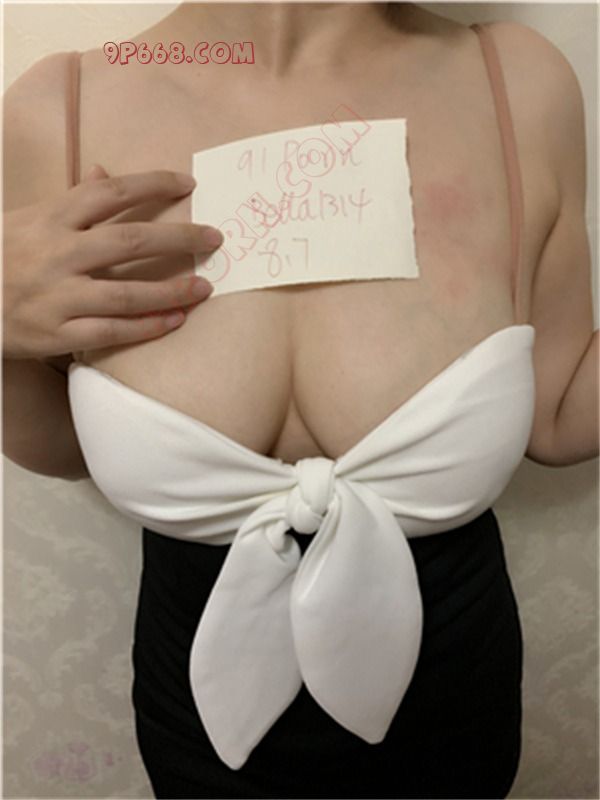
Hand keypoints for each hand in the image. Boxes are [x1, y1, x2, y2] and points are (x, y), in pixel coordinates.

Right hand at [2, 164, 222, 359]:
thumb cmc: (1, 256)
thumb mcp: (28, 218)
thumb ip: (71, 199)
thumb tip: (106, 172)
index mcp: (51, 218)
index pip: (111, 192)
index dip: (153, 184)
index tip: (188, 183)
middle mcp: (58, 254)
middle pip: (130, 241)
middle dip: (179, 239)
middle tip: (215, 239)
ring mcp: (58, 296)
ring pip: (127, 292)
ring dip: (172, 290)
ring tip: (204, 287)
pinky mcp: (57, 333)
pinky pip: (112, 332)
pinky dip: (147, 327)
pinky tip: (175, 320)